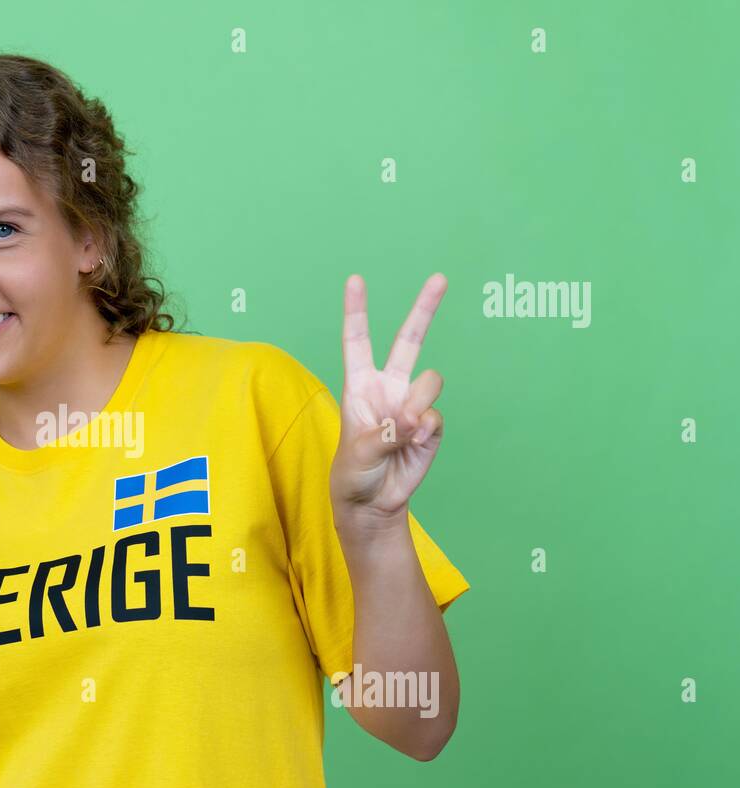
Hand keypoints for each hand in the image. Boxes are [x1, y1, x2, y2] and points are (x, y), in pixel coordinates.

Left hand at [329, 273, 448, 524]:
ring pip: (430, 383)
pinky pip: (436, 417)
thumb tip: (414, 419)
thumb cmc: (353, 473)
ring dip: (418, 406)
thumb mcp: (358, 452)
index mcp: (360, 385)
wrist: (373, 503)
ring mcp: (412, 404)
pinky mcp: (430, 425)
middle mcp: (389, 387)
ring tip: (402, 432)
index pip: (358, 341)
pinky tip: (414, 446)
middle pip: (408, 340)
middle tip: (440, 278)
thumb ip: (386, 432)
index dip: (357, 310)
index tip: (355, 279)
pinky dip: (426, 431)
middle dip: (425, 308)